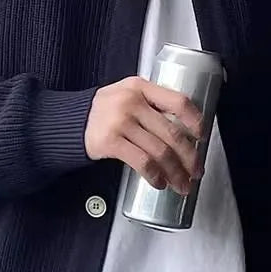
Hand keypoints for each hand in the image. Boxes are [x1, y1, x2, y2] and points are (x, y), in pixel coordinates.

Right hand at [85, 77, 204, 193]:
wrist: (69, 122)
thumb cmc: (103, 111)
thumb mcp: (126, 95)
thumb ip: (151, 103)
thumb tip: (183, 130)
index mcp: (140, 87)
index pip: (177, 101)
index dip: (195, 121)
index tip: (202, 136)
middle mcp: (132, 102)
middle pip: (171, 132)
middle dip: (189, 157)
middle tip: (196, 171)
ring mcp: (121, 122)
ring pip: (160, 151)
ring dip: (175, 172)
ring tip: (181, 183)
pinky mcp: (111, 142)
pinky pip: (142, 162)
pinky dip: (155, 176)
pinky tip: (159, 182)